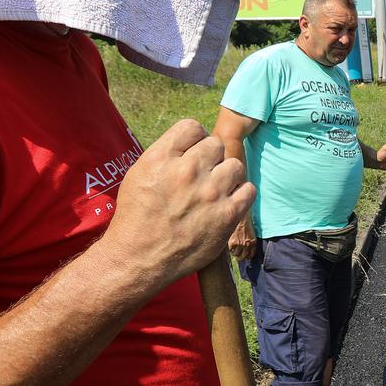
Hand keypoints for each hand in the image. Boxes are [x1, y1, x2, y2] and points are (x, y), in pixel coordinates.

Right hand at [99, 119, 254, 289]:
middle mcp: (186, 171)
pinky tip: (226, 204)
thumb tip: (192, 143)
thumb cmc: (136, 217)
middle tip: (201, 177)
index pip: (191, 126)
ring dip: (226, 177)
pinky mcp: (227, 215)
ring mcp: (210, 193)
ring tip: (214, 192)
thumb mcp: (140, 174)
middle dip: (210, 158)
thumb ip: (167, 154)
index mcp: (161, 158)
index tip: (190, 154)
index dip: (193, 140)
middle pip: (215, 144)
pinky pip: (249, 190)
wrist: (139, 259)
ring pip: (235, 166)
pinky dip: (240, 195)